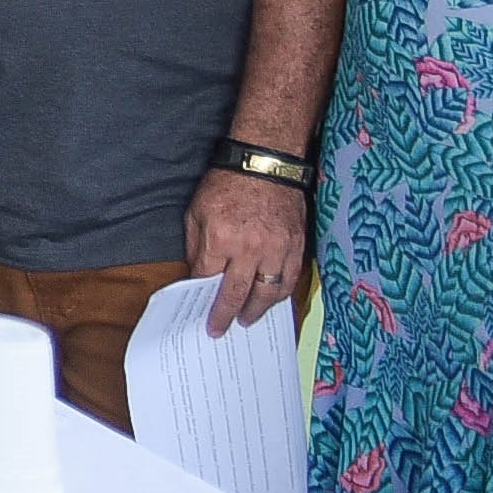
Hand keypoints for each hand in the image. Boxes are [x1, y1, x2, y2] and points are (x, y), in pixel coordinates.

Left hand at [183, 166, 310, 334]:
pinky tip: (271, 301)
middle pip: (237, 293)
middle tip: (220, 330)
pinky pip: (289, 278)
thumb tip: (198, 273)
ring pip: (268, 291)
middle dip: (226, 315)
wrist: (266, 162)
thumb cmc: (227, 184)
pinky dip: (280, 294)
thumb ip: (196, 245)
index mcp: (220, 239)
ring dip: (257, 310)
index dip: (203, 298)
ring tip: (247, 320)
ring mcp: (276, 248)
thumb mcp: (197, 211)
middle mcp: (249, 248)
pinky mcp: (296, 245)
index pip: (208, 279)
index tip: (200, 312)